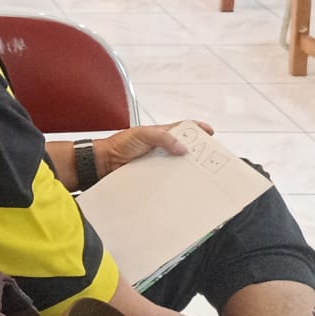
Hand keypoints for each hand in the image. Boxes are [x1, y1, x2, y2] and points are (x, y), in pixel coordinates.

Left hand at [94, 121, 213, 178]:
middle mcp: (162, 148)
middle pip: (184, 149)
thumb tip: (181, 147)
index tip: (209, 133)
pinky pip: (168, 178)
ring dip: (187, 169)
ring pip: (178, 165)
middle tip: (209, 159)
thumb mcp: (142, 134)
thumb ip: (162, 137)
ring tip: (199, 175)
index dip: (197, 129)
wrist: (104, 163)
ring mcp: (158, 162)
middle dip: (197, 153)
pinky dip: (175, 181)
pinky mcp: (154, 176)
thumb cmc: (119, 144)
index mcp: (161, 134)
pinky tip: (182, 186)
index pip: (183, 129)